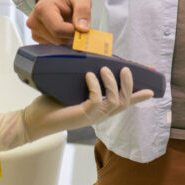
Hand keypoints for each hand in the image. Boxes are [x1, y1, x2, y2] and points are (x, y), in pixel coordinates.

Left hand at [0, 66, 153, 149]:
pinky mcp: (82, 116)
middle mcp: (98, 116)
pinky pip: (97, 100)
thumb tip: (89, 64)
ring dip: (112, 83)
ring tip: (104, 69)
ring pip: (115, 102)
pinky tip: (89, 76)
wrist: (33, 120)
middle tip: (124, 69)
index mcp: (98, 110)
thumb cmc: (51, 105)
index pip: (122, 105)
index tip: (151, 91)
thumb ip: (83, 82)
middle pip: (124, 103)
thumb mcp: (71, 89)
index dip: (137, 98)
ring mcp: (91, 117)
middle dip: (128, 85)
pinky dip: (96, 86)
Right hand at [26, 0, 91, 43]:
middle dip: (71, 35)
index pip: (58, 30)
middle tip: (77, 24)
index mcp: (42, 9)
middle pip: (58, 39)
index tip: (82, 27)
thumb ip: (83, 11)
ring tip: (68, 24)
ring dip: (67, 38)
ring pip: (57, 44)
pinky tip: (63, 29)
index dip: (73, 32)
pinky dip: (62, 40)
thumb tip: (82, 29)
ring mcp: (34, 31)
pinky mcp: (37, 38)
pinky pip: (53, 46)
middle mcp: (34, 21)